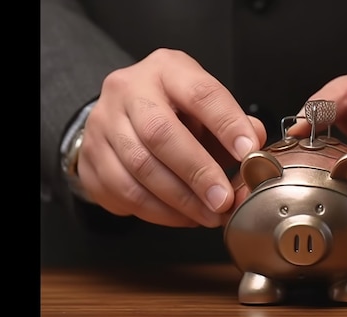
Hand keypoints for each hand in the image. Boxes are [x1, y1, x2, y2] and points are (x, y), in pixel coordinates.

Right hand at [78, 49, 266, 227]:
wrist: (121, 117)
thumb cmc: (172, 111)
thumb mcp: (204, 106)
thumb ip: (233, 122)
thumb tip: (256, 142)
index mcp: (166, 71)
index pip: (200, 94)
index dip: (227, 125)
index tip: (248, 153)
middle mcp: (129, 91)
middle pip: (161, 134)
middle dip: (198, 172)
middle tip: (224, 199)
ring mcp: (103, 125)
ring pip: (140, 168)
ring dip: (181, 200)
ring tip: (209, 215)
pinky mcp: (90, 159)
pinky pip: (125, 193)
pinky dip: (159, 212)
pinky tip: (183, 216)